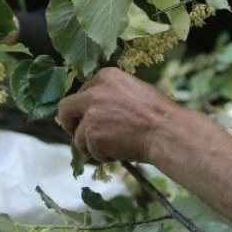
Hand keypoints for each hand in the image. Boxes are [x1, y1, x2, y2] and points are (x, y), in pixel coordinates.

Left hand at [56, 68, 177, 163]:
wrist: (166, 131)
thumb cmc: (157, 114)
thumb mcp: (132, 91)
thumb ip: (109, 96)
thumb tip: (91, 111)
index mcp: (106, 76)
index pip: (81, 92)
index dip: (83, 109)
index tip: (91, 119)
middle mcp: (94, 91)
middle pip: (65, 109)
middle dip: (71, 124)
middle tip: (83, 136)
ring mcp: (91, 113)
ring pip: (78, 135)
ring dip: (92, 145)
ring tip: (114, 147)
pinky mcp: (91, 133)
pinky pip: (88, 150)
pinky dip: (102, 155)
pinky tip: (119, 152)